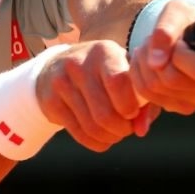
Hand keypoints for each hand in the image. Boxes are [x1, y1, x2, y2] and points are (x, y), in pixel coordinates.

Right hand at [35, 41, 158, 152]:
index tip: (133, 112)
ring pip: (92, 126)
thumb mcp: (125, 74)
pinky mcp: (50, 100)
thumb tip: (141, 130)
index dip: (130, 105)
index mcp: (103, 51)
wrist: (57, 67)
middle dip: (122, 129)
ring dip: (110, 137)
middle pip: (105, 113)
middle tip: (126, 128)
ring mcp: (61, 81)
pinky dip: (96, 142)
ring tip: (115, 133)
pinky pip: (79, 133)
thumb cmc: (104, 73)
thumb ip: (143, 101)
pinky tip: (101, 136)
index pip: (118, 82)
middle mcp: (79, 63)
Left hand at [128, 0, 194, 113]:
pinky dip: (140, 75)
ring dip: (143, 64)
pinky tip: (148, 62)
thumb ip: (166, 29)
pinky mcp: (181, 106)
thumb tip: (156, 62)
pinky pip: (147, 95)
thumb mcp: (175, 11)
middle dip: (153, 56)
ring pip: (155, 89)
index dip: (179, 55)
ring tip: (150, 49)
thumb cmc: (184, 19)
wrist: (180, 32)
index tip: (178, 42)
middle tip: (153, 40)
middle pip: (172, 81)